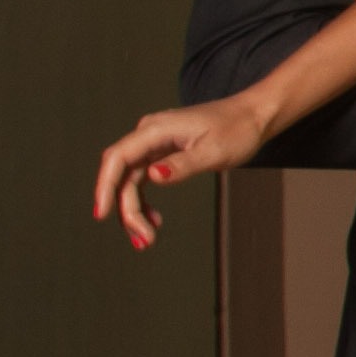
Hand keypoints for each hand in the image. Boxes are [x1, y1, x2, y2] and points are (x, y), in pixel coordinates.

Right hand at [91, 96, 278, 249]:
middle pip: (123, 175)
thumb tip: (152, 176)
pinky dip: (145, 201)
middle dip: (127, 209)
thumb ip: (182, 165)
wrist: (254, 116)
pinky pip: (142, 179)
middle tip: (144, 240)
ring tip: (147, 239)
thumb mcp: (213, 151)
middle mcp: (149, 134)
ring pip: (131, 181)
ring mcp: (154, 143)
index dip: (105, 186)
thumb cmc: (237, 130)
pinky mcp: (162, 152)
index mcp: (156, 129)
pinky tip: (154, 221)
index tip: (101, 214)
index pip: (118, 158)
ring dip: (134, 210)